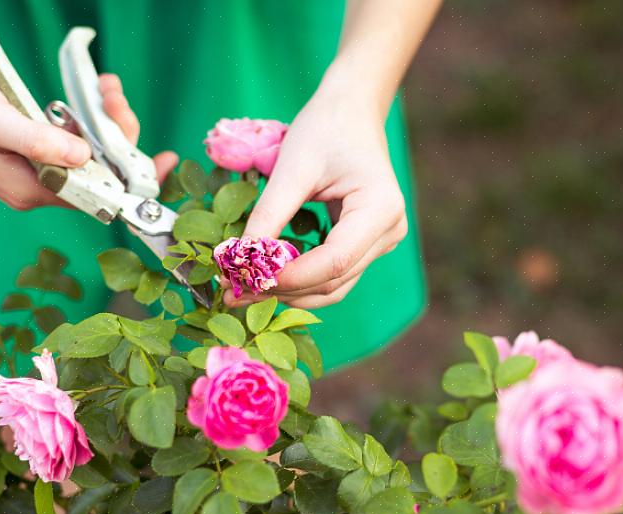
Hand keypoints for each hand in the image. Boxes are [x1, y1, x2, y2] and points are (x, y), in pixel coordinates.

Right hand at [0, 66, 176, 209]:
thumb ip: (38, 141)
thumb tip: (85, 158)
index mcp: (31, 190)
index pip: (96, 196)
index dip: (132, 181)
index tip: (164, 162)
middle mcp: (39, 186)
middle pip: (99, 172)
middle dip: (117, 133)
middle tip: (113, 94)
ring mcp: (39, 169)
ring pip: (91, 153)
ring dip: (104, 120)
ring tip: (104, 85)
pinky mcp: (37, 151)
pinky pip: (76, 140)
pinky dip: (88, 118)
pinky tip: (92, 93)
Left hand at [225, 89, 407, 308]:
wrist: (350, 112)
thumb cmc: (325, 129)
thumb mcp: (292, 168)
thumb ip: (269, 214)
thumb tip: (240, 258)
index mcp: (380, 208)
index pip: (334, 261)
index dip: (291, 277)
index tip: (247, 280)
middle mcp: (389, 231)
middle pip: (334, 280)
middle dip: (283, 289)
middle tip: (234, 293)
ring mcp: (381, 241)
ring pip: (333, 286)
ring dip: (289, 292)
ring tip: (245, 290)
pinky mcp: (366, 245)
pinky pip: (333, 274)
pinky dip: (300, 281)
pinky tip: (266, 278)